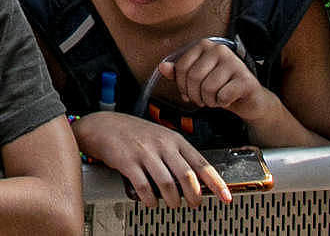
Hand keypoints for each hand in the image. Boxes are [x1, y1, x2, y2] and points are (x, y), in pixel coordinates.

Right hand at [75, 111, 232, 206]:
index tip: (226, 197)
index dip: (216, 183)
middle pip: (186, 176)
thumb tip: (197, 181)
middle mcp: (161, 144)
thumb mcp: (160, 138)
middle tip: (194, 204)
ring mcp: (144, 152)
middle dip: (194, 196)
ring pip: (167, 184)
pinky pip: (144, 186)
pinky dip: (151, 199)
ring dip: (173, 200)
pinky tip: (151, 202)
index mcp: (173, 139)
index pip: (201, 163)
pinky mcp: (127, 161)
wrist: (103, 126)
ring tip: (173, 204)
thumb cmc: (134, 134)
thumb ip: (177, 156)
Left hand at [160, 36, 266, 115]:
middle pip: (194, 77)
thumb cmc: (220, 87)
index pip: (181, 67)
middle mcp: (219, 49)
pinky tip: (227, 99)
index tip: (187, 93)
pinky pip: (223, 95)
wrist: (248, 99)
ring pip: (208, 87)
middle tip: (202, 100)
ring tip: (214, 99)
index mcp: (204, 45)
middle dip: (195, 95)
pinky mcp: (246, 79)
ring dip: (209, 100)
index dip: (181, 86)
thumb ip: (179, 72)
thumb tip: (162, 67)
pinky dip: (222, 103)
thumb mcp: (196, 79)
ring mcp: (234, 62)